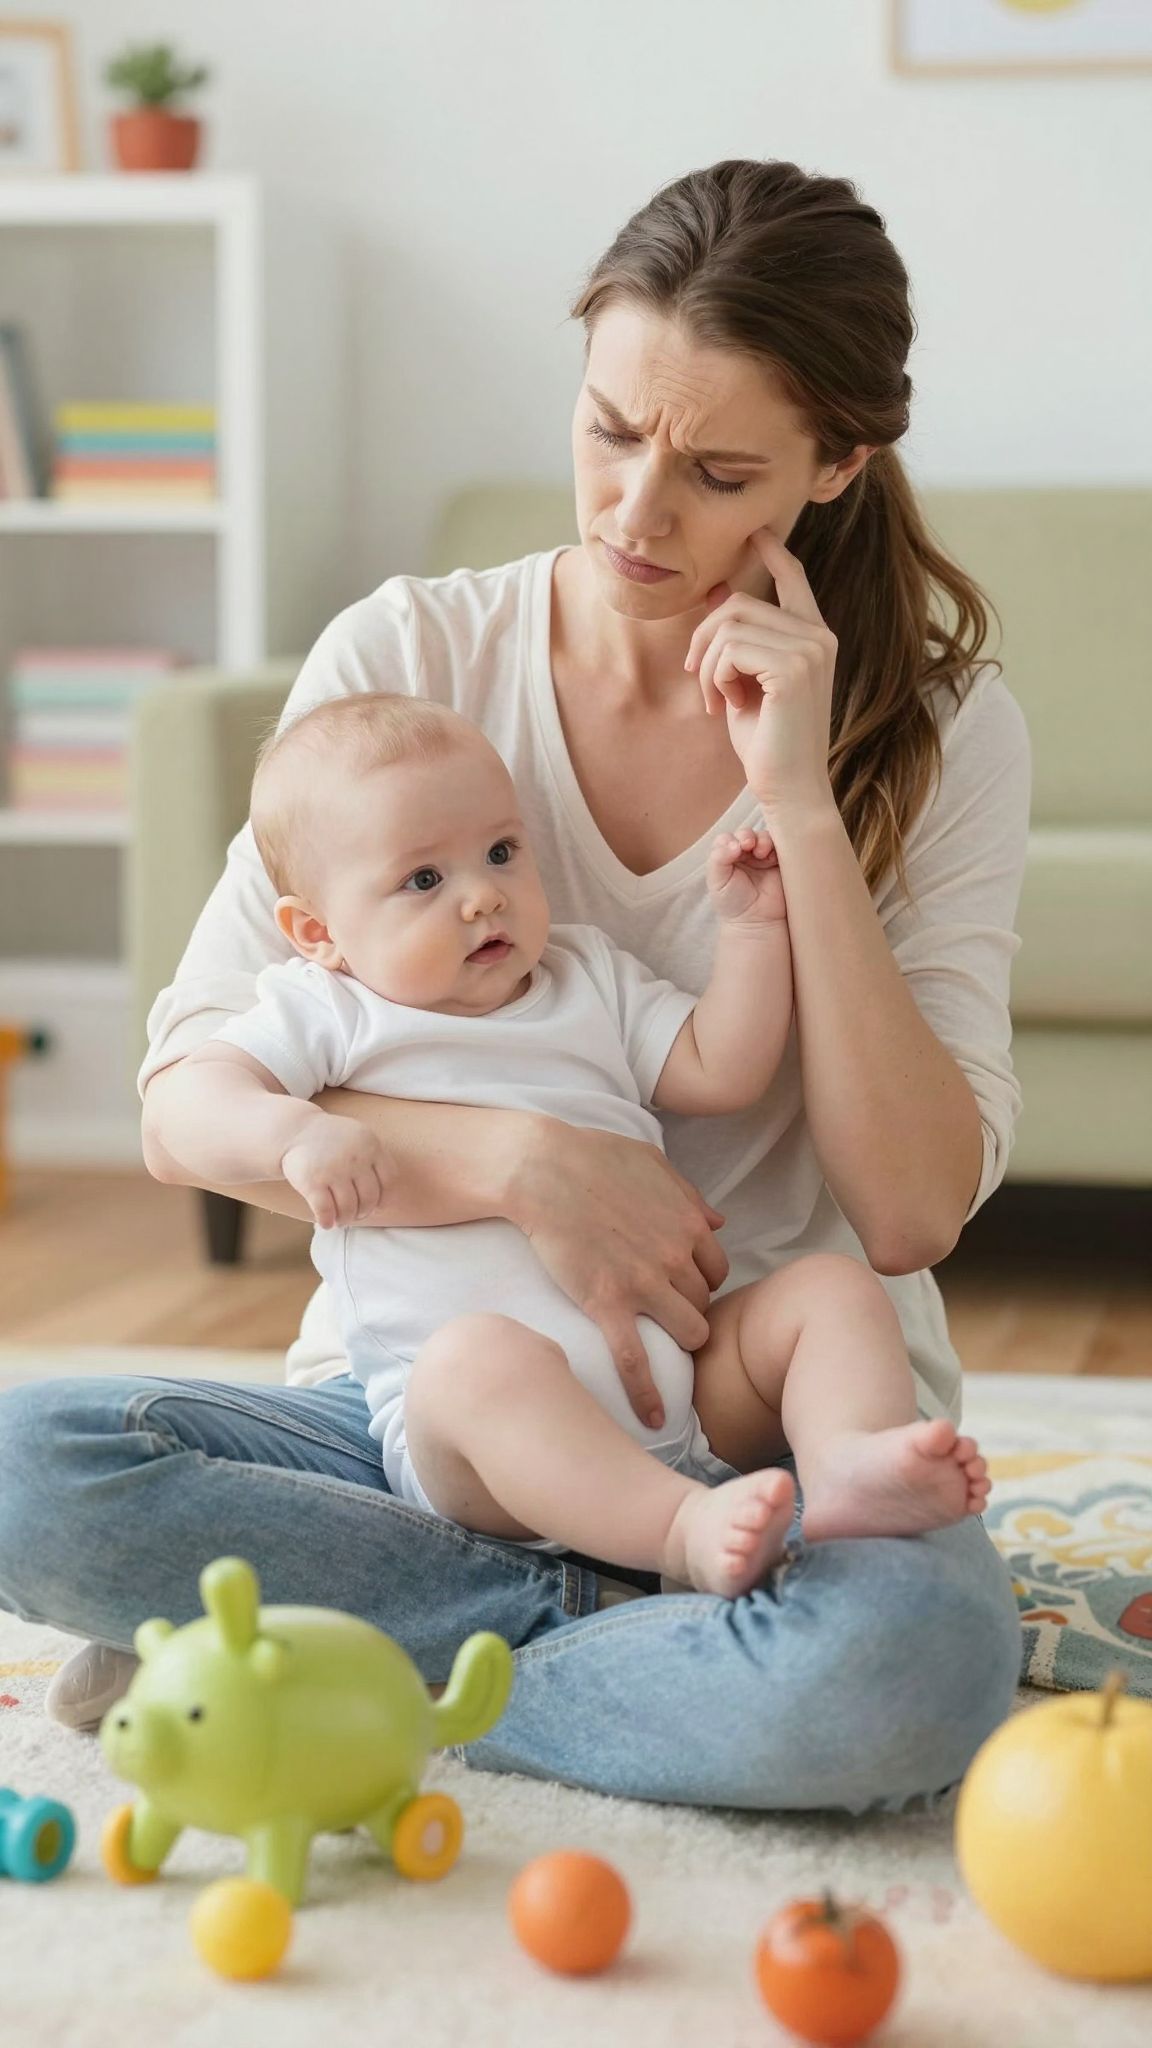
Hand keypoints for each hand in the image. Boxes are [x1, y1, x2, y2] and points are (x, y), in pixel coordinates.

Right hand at [281, 1115, 387, 1228]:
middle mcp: (355, 1157)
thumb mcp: (359, 1137)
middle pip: (369, 1198)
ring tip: (340, 1220)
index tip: (374, 1204)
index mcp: (370, 1144)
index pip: (389, 1179)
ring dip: (345, 1219)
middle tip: (355, 1215)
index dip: (383, 1196)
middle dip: (363, 1212)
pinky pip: (325, 1211)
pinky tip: (325, 1223)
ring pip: (348, 1208)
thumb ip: (375, 1161)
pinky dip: (327, 1221)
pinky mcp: (312, 1181)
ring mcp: (333, 1169)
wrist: (294, 1130)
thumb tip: (383, 1203)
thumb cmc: (331, 1140)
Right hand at [511, 1120, 728, 1429]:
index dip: (701, 1281)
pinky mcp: (607, 1304)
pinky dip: (647, 1394)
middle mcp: (675, 1257)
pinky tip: (655, 1419)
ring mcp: (643, 1283)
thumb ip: (689, 1196)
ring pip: (689, 1331)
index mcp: (687, 1224)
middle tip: (665, 1312)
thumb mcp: (654, 1164)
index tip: (681, 1286)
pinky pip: (635, 1360)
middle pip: (704, 1302)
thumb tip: (718, 1224)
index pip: (716, 1269)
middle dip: (690, 1309)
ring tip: (663, 1343)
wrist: (540, 1168)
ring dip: (680, 1339)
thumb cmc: (592, 1157)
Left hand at [684, 528, 839, 819]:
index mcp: (815, 637)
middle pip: (740, 604)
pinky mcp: (793, 668)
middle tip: (699, 683)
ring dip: (705, 666)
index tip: (755, 533)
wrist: (789, 789)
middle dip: (705, 641)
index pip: (794, 579)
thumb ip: (738, 640)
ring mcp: (811, 650)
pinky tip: (722, 706)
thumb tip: (719, 592)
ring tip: (713, 701)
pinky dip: (712, 677)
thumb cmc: (768, 743)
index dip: (772, 553)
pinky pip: (729, 650)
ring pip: (729, 627)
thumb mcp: (745, 682)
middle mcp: (820, 637)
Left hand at [707, 826, 786, 925]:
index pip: (727, 838)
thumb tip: (733, 843)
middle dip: (747, 835)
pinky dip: (779, 846)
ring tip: (761, 852)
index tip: (734, 849)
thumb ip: (718, 859)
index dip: (731, 839)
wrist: (756, 921)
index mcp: (728, 857)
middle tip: (748, 845)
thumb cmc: (733, 903)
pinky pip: (783, 848)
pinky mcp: (781, 863)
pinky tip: (773, 856)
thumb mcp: (717, 881)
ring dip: (763, 839)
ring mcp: (764, 858)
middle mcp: (746, 854)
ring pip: (765, 837)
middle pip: (747, 834)